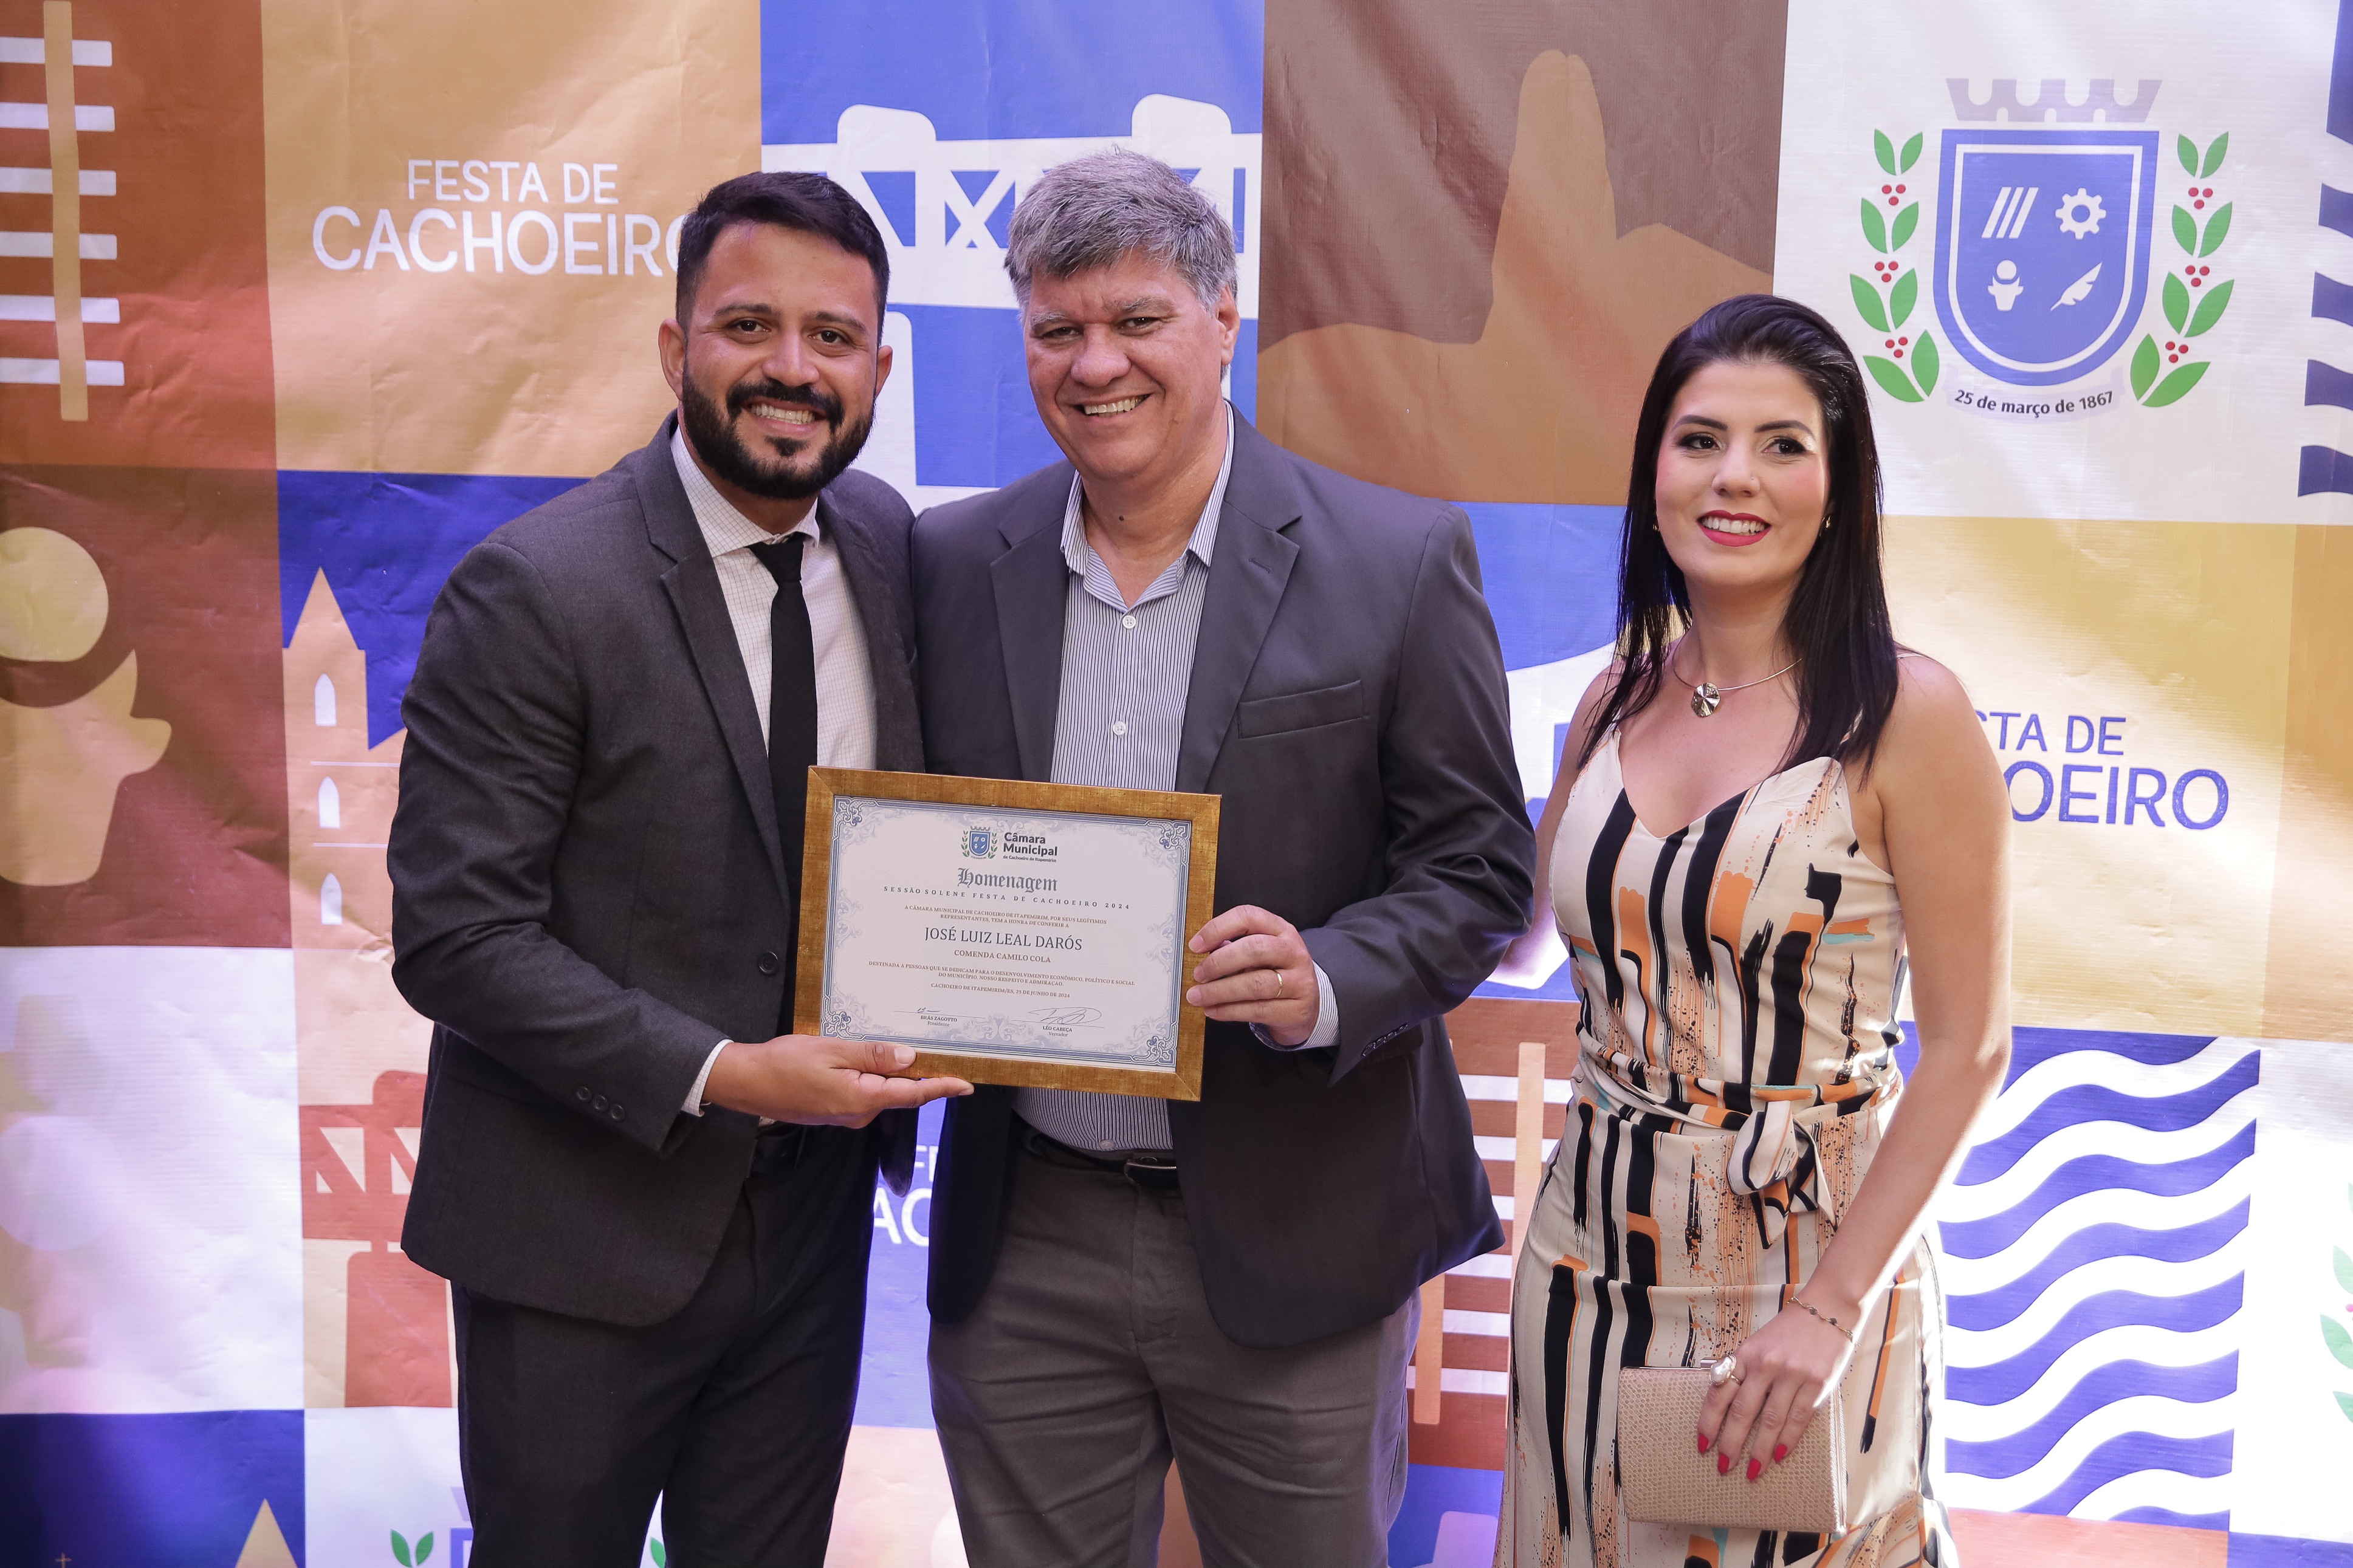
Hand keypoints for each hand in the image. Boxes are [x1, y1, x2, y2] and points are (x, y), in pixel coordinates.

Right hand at [702, 1036, 971, 1127]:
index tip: (966, 1085)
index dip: (942, 1088)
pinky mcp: (833, 1111)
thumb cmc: (784, 1064)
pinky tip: (867, 1058)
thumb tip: (910, 1058)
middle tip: (939, 1051)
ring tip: (902, 1047)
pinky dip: (871, 1077)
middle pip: (899, 1094)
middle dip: (919, 1075)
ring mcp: (845, 1115)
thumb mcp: (831, 1050)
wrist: (745, 1082)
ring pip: (880, 1092)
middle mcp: (858, 1113)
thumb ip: (872, 1056)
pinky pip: (862, 1093)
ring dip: (891, 1074)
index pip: (912, 1095)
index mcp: (861, 1099)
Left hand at [1185, 905, 1317, 1045]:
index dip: (1218, 928)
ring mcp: (1299, 982)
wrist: (1308, 1006)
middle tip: (1198, 974)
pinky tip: (1213, 1010)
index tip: (1196, 945)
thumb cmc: (1276, 973)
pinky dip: (1229, 1011)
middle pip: (1254, 949)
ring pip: (1255, 984)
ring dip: (1219, 991)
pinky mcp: (1296, 1010)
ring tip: (1197, 996)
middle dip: (1219, 962)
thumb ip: (1235, 947)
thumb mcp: (1261, 954)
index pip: (1249, 917)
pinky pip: (1258, 1010)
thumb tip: (1204, 951)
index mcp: (1282, 930)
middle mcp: (1294, 952)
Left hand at [1695, 1297, 1856, 1479]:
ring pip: (1771, 1420)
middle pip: (1743, 1411)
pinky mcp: (1817, 1382)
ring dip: (1760, 1450)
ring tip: (1753, 1471)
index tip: (1702, 1445)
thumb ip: (1742, 1370)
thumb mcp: (1757, 1344)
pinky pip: (1799, 1417)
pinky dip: (1788, 1439)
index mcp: (1745, 1354)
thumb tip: (1722, 1406)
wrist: (1827, 1310)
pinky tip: (1780, 1456)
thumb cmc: (1788, 1331)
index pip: (1719, 1393)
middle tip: (1724, 1467)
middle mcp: (1765, 1364)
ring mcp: (1792, 1374)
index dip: (1709, 1422)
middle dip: (1731, 1443)